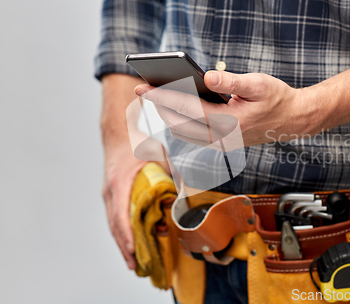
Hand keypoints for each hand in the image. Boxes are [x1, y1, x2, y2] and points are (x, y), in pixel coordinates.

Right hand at [100, 74, 170, 269]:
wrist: (119, 134)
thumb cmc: (138, 144)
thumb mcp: (159, 154)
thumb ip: (173, 171)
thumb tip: (188, 189)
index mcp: (121, 182)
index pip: (121, 213)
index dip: (127, 233)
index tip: (134, 248)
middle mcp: (111, 192)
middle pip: (115, 225)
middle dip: (125, 247)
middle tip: (136, 266)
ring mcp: (109, 195)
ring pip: (114, 225)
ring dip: (123, 244)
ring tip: (133, 264)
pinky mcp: (111, 196)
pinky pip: (115, 219)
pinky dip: (122, 234)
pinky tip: (130, 245)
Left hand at [135, 72, 308, 146]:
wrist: (292, 120)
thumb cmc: (277, 99)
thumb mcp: (259, 84)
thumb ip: (233, 81)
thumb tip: (207, 76)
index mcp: (230, 122)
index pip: (188, 109)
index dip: (164, 98)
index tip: (145, 88)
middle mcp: (223, 137)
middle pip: (180, 124)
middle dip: (160, 106)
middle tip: (145, 88)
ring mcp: (222, 143)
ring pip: (184, 133)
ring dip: (168, 116)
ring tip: (156, 96)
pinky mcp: (222, 143)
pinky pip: (193, 135)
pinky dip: (180, 122)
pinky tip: (175, 108)